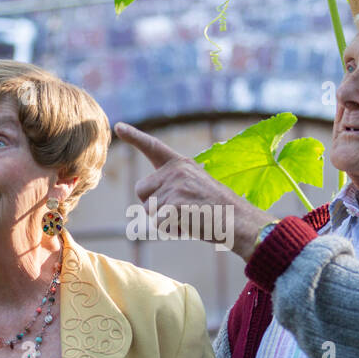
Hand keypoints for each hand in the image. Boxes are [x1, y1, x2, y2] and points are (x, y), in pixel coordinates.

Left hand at [113, 122, 271, 260]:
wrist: (240, 221)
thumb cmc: (219, 209)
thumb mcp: (196, 186)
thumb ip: (173, 186)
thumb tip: (147, 200)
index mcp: (181, 164)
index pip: (153, 147)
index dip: (135, 136)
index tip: (118, 126)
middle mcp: (175, 171)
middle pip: (141, 191)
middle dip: (152, 205)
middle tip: (180, 210)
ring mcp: (175, 186)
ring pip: (149, 210)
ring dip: (164, 220)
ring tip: (190, 217)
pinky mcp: (174, 204)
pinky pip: (158, 224)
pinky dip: (170, 230)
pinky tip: (190, 225)